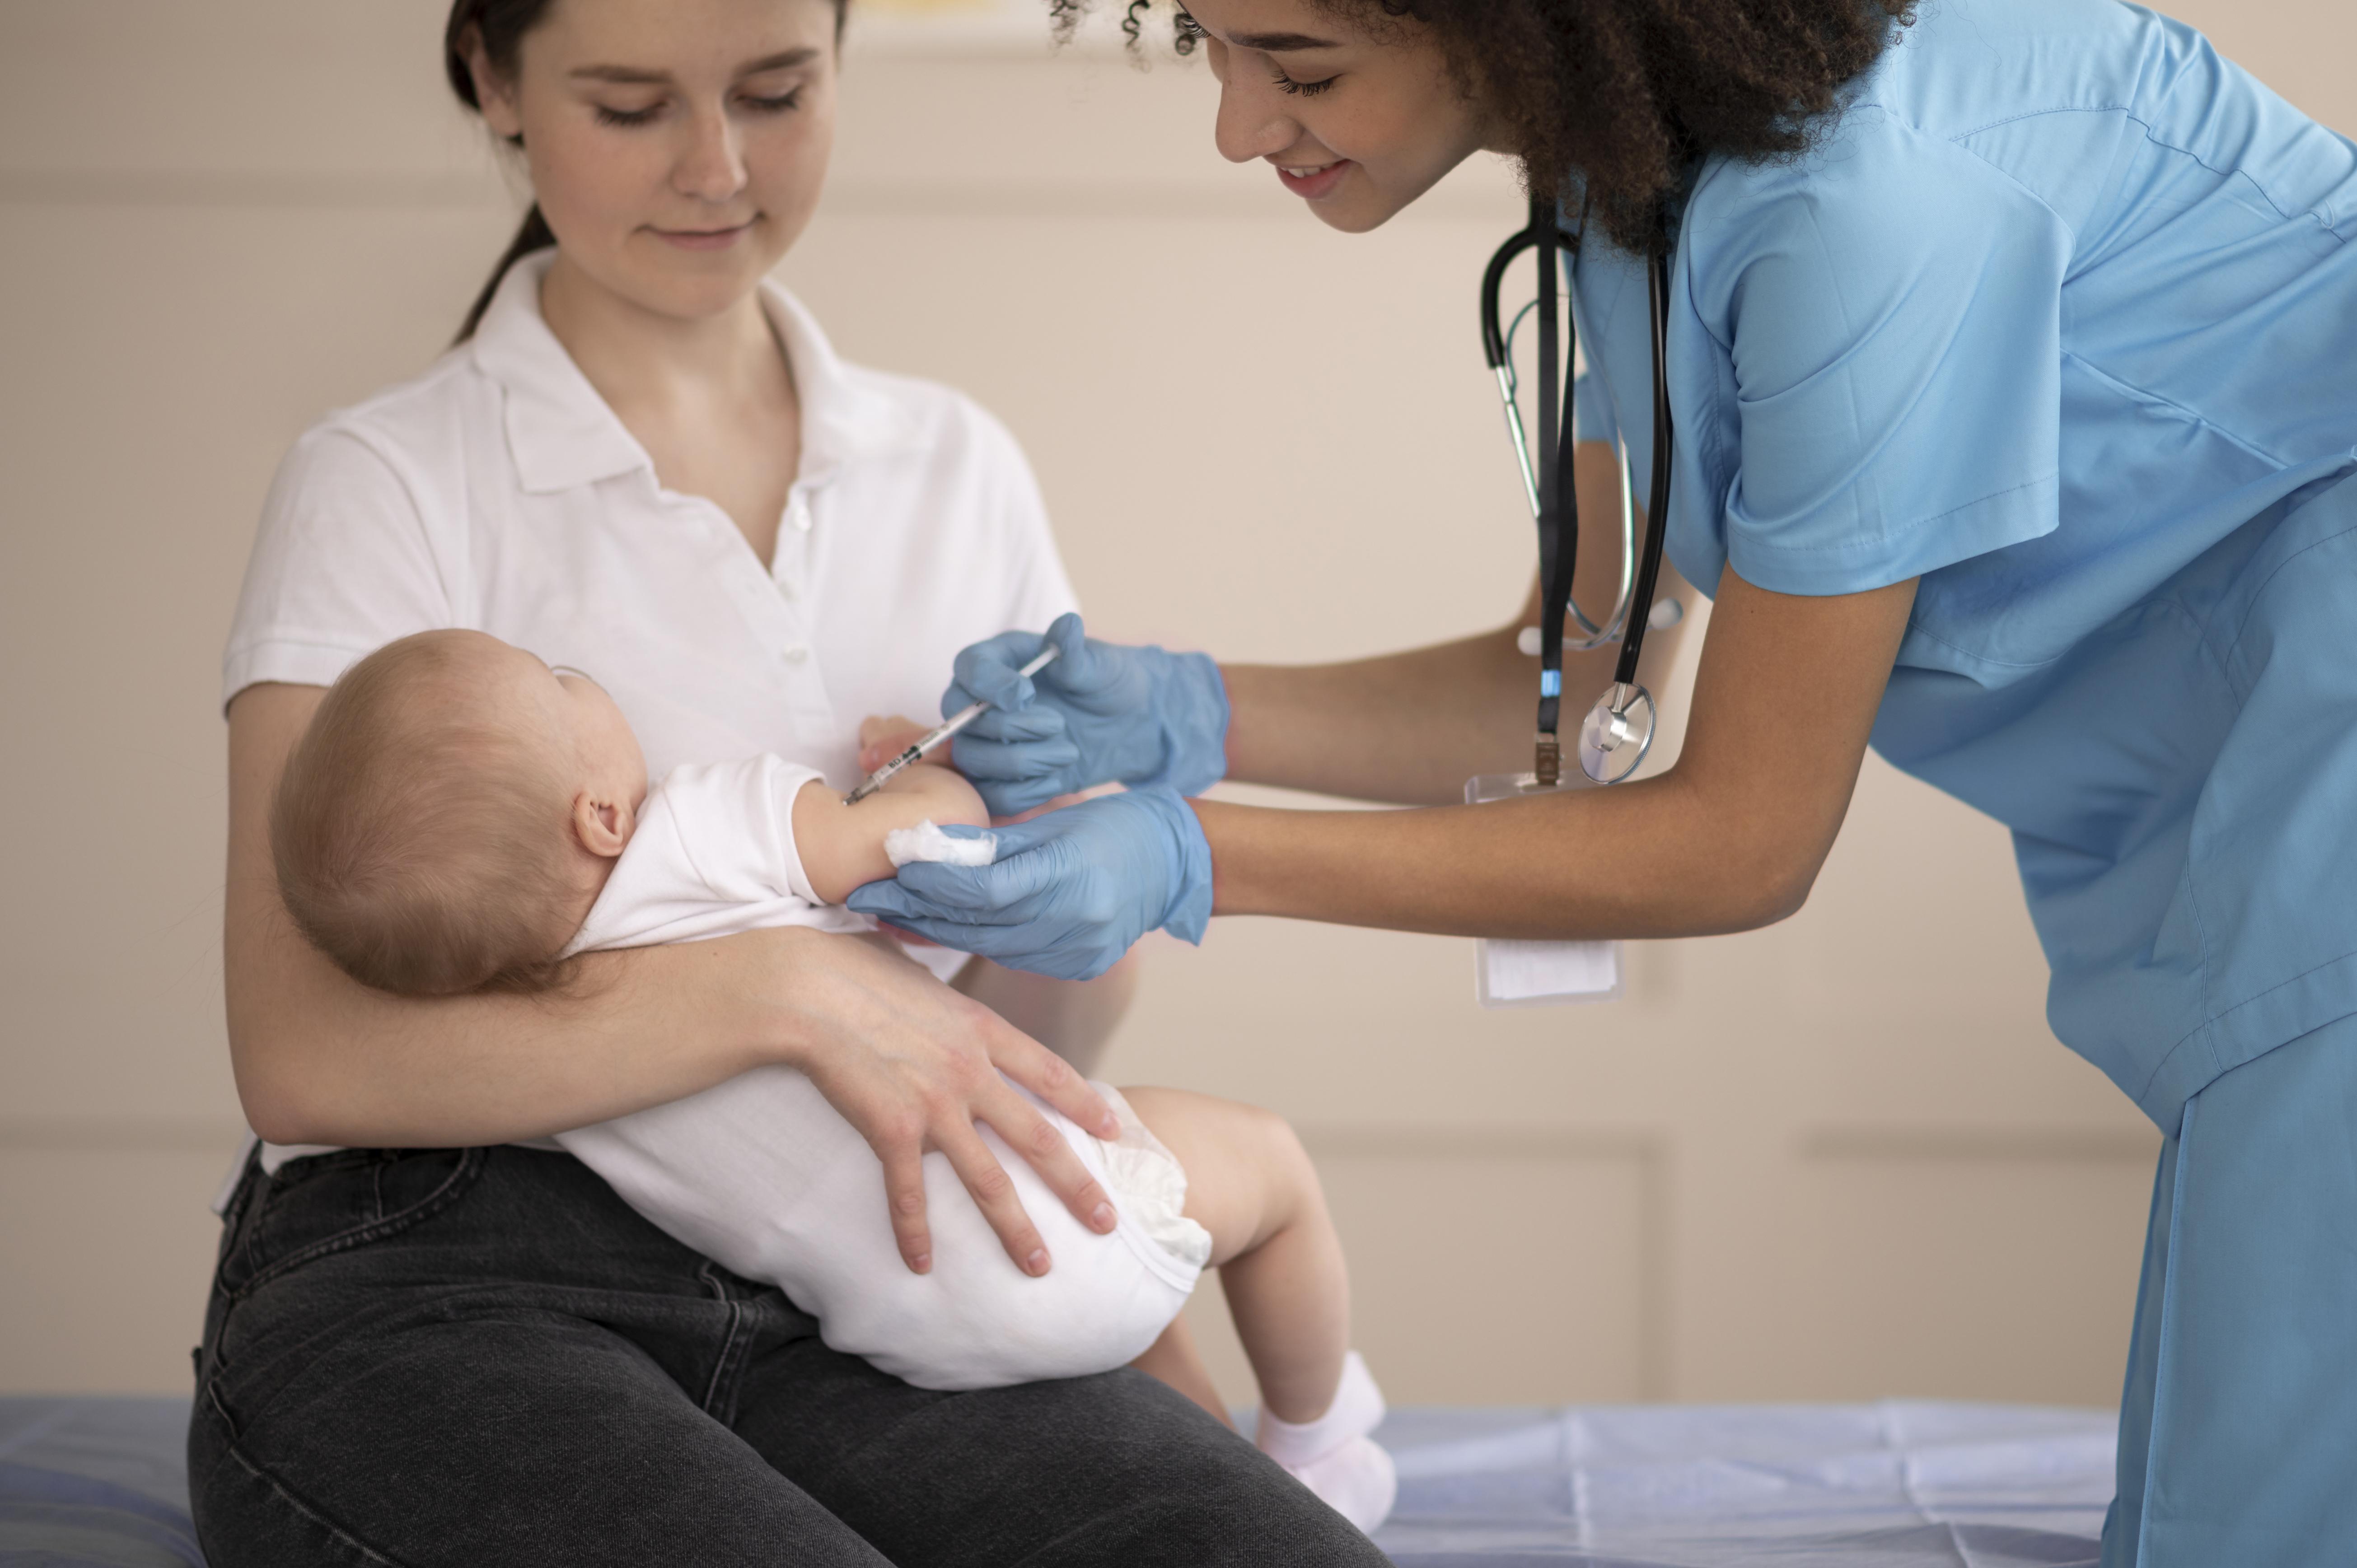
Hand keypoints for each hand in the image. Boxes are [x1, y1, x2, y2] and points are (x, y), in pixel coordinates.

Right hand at [779, 931, 1123, 1275]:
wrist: (807, 989)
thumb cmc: (855, 969)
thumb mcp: (922, 978)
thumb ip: (945, 1005)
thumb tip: (942, 1006)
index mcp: (982, 1030)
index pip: (1051, 1073)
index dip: (1085, 1104)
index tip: (1114, 1130)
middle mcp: (970, 1073)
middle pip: (1038, 1139)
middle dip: (1077, 1185)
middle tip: (1106, 1223)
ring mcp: (934, 1106)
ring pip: (989, 1181)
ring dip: (1016, 1229)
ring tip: (1039, 1265)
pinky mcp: (891, 1130)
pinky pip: (909, 1194)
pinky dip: (913, 1233)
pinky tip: (920, 1265)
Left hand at [847, 788, 1213, 980]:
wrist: (1175, 862)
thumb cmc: (1115, 828)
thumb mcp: (1052, 823)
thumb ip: (992, 843)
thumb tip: (927, 849)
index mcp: (1069, 875)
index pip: (983, 887)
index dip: (932, 881)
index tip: (891, 869)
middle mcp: (1074, 921)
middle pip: (977, 924)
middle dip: (917, 911)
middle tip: (867, 899)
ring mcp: (1078, 950)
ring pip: (988, 947)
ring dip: (937, 931)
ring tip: (892, 917)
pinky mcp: (1079, 966)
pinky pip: (1013, 956)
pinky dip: (976, 942)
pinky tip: (942, 931)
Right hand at [945, 613, 1230, 816]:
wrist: (1128, 726)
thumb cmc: (1108, 683)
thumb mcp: (1100, 664)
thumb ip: (1076, 651)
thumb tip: (1068, 625)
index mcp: (1000, 660)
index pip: (968, 667)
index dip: (989, 684)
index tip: (1026, 695)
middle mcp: (983, 701)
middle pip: (962, 721)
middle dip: (1010, 728)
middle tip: (1059, 724)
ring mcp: (989, 742)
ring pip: (973, 761)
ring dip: (1022, 762)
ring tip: (1069, 752)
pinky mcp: (1002, 779)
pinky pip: (991, 796)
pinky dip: (1024, 794)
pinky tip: (1057, 779)